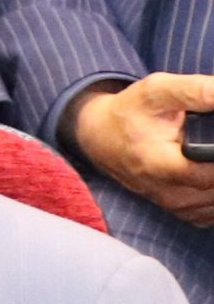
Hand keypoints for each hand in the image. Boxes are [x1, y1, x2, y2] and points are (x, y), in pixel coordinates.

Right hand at [69, 73, 213, 225]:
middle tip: (209, 140)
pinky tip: (207, 168)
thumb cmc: (129, 112)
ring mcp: (175, 206)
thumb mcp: (156, 91)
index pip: (210, 174)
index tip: (213, 138)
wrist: (101, 137)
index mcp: (159, 164)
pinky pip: (212, 212)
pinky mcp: (181, 212)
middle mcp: (167, 192)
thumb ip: (195, 91)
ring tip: (208, 153)